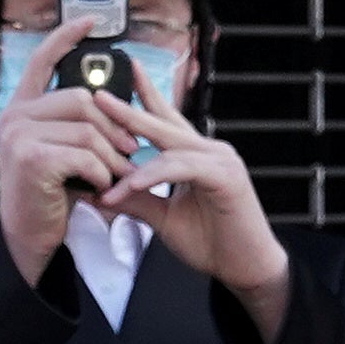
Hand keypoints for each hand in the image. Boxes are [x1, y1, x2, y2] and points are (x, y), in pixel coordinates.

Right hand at [0, 14, 129, 280]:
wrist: (27, 238)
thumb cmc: (50, 197)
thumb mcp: (62, 153)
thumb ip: (77, 125)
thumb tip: (117, 107)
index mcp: (23, 108)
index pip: (44, 60)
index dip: (67, 37)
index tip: (91, 20)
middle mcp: (15, 116)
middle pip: (82, 98)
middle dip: (115, 126)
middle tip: (132, 151)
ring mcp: (19, 135)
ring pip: (87, 128)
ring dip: (113, 155)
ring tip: (120, 175)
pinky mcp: (30, 158)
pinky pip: (84, 154)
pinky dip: (101, 173)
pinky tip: (100, 188)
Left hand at [88, 91, 289, 331]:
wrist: (246, 269)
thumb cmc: (212, 242)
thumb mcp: (163, 218)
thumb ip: (137, 200)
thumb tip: (99, 192)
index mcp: (196, 156)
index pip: (166, 121)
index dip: (145, 96)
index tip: (123, 74)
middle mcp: (210, 151)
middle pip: (164, 124)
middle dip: (130, 109)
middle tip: (99, 95)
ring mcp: (221, 160)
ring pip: (170, 147)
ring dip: (133, 152)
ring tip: (100, 151)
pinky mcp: (227, 177)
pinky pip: (183, 169)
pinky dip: (156, 174)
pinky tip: (133, 182)